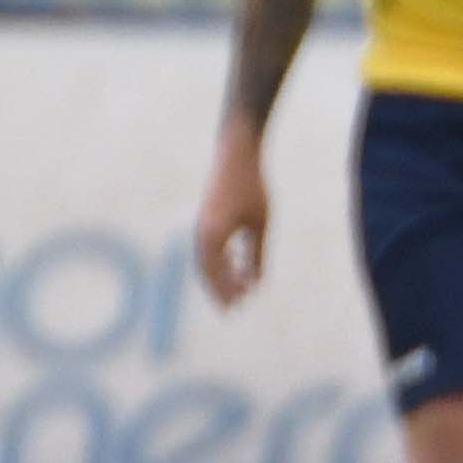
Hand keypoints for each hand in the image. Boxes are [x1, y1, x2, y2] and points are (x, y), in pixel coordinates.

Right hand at [194, 130, 272, 307]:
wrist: (236, 153)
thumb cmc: (252, 187)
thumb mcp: (260, 223)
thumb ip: (257, 253)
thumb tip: (257, 281)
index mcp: (213, 236)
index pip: (217, 273)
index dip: (228, 290)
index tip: (241, 305)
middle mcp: (201, 233)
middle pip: (207, 270)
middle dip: (220, 289)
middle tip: (233, 309)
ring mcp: (201, 225)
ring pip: (206, 260)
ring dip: (220, 276)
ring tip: (236, 291)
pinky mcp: (206, 218)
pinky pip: (209, 247)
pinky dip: (220, 260)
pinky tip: (236, 265)